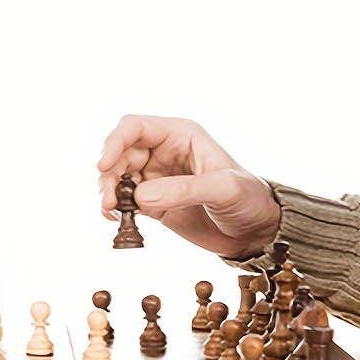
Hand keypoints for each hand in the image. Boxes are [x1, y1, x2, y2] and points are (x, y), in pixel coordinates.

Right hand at [98, 115, 280, 258]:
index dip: (114, 143)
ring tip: (112, 212)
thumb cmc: (249, 199)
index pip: (135, 127)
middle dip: (109, 174)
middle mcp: (163, 152)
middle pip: (119, 153)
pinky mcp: (152, 203)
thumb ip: (184, 190)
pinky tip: (117, 219)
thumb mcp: (223, 189)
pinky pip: (123, 200)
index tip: (104, 166)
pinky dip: (114, 209)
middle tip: (110, 201)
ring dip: (108, 192)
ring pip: (117, 177)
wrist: (255, 231)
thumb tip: (140, 196)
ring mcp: (155, 178)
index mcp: (180, 135)